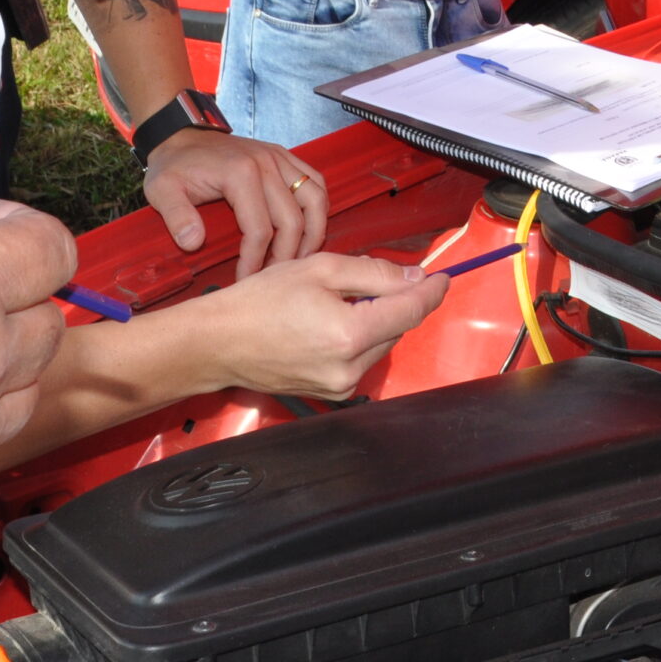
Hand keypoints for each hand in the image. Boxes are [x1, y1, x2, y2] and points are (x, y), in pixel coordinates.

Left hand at [142, 128, 324, 276]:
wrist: (181, 136)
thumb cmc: (174, 166)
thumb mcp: (161, 190)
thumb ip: (176, 217)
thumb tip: (193, 243)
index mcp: (240, 173)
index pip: (259, 229)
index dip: (255, 261)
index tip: (245, 280)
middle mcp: (266, 163)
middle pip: (292, 221)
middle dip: (285, 256)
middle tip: (272, 278)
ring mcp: (279, 158)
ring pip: (315, 201)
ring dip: (313, 233)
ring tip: (299, 258)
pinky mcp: (284, 157)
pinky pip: (315, 182)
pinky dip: (318, 208)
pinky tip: (308, 228)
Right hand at [183, 254, 447, 399]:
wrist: (219, 342)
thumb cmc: (259, 302)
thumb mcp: (319, 269)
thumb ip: (374, 272)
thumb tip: (415, 277)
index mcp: (350, 333)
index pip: (410, 311)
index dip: (430, 291)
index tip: (441, 277)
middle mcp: (350, 367)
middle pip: (397, 327)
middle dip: (392, 301)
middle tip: (364, 280)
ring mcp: (341, 385)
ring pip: (381, 344)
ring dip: (374, 321)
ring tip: (335, 302)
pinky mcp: (333, 392)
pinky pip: (362, 359)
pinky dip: (358, 339)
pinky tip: (329, 324)